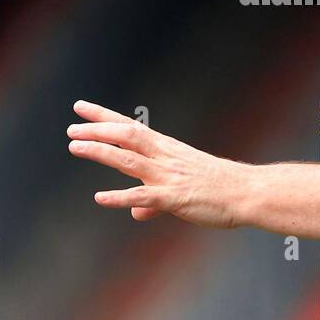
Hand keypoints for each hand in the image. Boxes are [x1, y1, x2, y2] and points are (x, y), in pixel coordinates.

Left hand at [66, 100, 250, 228]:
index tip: (81, 107)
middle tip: (72, 127)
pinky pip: (143, 196)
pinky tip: (101, 198)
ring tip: (75, 147)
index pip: (129, 127)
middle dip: (97, 130)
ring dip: (101, 152)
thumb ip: (153, 201)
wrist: (247, 192)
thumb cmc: (219, 188)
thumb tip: (135, 212)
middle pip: (126, 136)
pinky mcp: (174, 198)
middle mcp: (164, 157)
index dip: (103, 117)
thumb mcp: (183, 188)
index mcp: (167, 149)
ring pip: (129, 159)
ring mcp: (168, 176)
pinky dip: (120, 197)